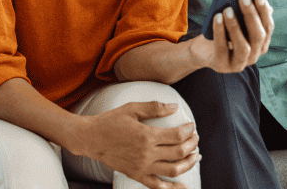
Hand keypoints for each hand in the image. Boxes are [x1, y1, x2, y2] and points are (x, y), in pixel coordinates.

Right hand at [80, 101, 199, 188]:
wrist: (91, 138)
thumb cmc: (111, 121)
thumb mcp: (132, 108)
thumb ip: (154, 107)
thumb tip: (175, 107)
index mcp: (147, 135)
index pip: (177, 135)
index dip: (188, 131)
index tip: (191, 126)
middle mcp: (147, 154)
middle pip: (178, 152)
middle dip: (192, 145)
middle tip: (195, 138)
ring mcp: (142, 167)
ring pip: (173, 170)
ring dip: (188, 163)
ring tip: (194, 156)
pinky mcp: (136, 175)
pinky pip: (157, 185)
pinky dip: (172, 188)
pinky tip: (183, 186)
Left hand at [189, 0, 273, 72]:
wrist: (202, 50)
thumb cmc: (222, 31)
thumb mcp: (234, 20)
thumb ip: (245, 12)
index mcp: (260, 44)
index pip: (268, 28)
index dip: (264, 12)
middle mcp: (254, 56)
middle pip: (258, 36)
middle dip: (251, 15)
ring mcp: (239, 64)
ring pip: (243, 47)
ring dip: (235, 26)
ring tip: (227, 9)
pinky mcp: (223, 66)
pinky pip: (222, 49)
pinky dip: (220, 32)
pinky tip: (217, 17)